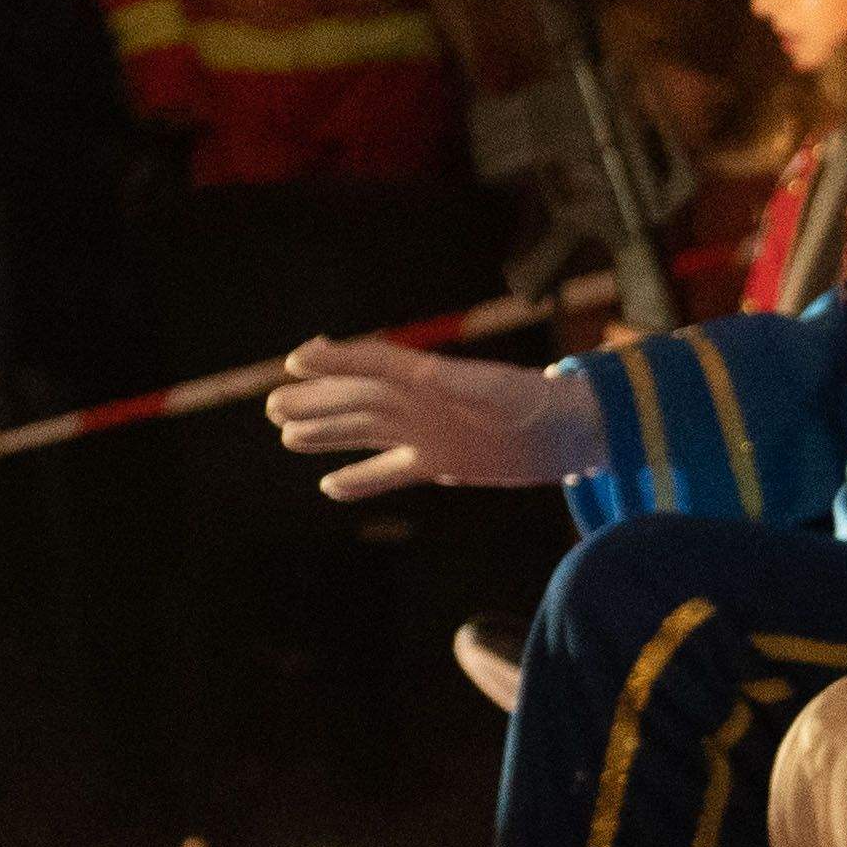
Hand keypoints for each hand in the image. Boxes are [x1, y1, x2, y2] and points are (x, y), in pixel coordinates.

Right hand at [263, 335, 600, 505]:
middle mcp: (421, 403)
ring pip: (364, 431)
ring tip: (288, 434)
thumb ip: (461, 384)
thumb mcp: (501, 392)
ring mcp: (427, 433)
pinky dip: (361, 478)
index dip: (336, 360)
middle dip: (317, 401)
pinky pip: (390, 471)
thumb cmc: (541, 404)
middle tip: (273, 404)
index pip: (373, 362)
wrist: (573, 434)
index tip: (296, 361)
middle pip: (357, 398)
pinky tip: (329, 486)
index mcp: (430, 377)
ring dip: (328, 432)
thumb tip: (420, 374)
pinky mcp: (440, 463)